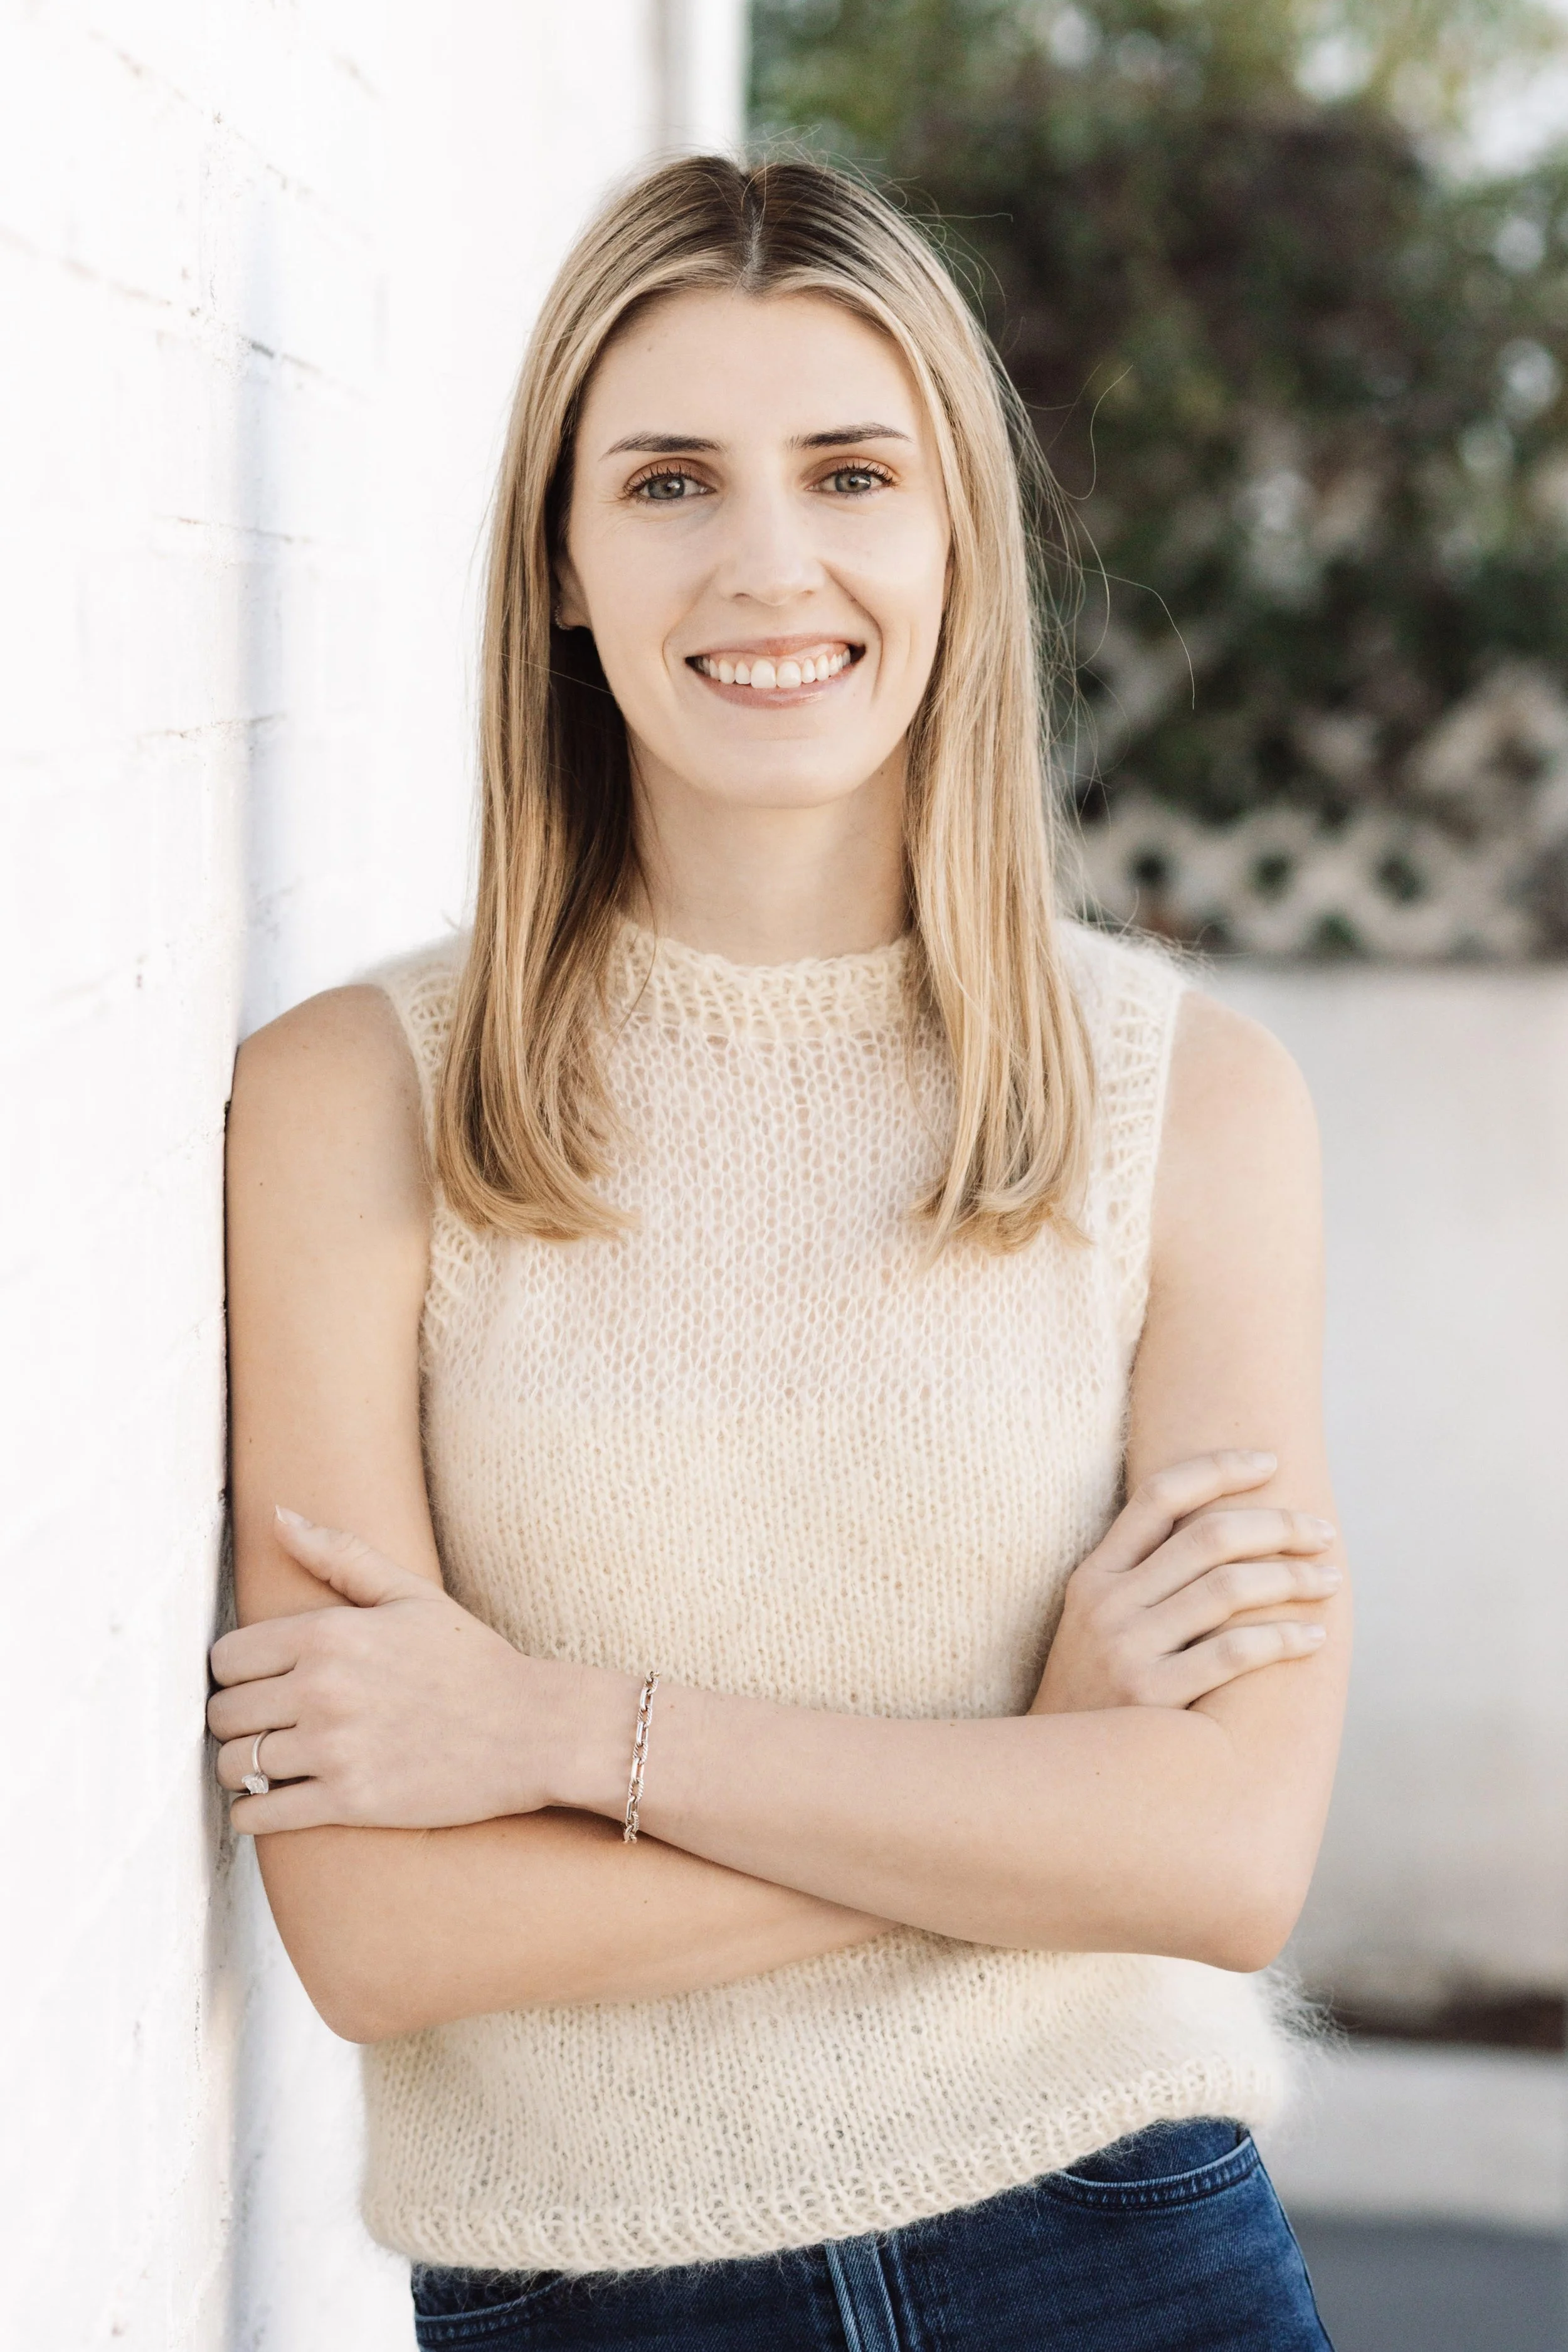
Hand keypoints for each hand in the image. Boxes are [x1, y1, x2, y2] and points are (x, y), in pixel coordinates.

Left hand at [208, 1509, 623, 1833]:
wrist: (531, 1730)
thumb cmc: (470, 1661)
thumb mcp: (410, 1594)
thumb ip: (339, 1554)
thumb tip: (278, 1514)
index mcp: (329, 1633)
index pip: (227, 1657)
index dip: (234, 1672)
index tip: (255, 1682)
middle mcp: (323, 1689)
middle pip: (223, 1713)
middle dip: (236, 1720)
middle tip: (261, 1725)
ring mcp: (335, 1749)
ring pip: (235, 1764)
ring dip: (242, 1767)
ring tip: (266, 1763)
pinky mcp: (350, 1802)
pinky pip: (261, 1815)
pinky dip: (254, 1813)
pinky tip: (271, 1801)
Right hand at [1030, 1452, 1338, 1715]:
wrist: (1053, 1777)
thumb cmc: (1096, 1696)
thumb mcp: (1096, 1626)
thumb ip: (1143, 1580)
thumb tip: (1229, 1533)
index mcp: (1092, 1575)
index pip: (1160, 1495)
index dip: (1219, 1468)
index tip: (1271, 1462)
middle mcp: (1107, 1603)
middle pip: (1207, 1535)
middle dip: (1278, 1525)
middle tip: (1323, 1533)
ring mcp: (1126, 1649)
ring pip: (1229, 1588)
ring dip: (1293, 1577)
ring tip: (1329, 1580)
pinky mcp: (1151, 1698)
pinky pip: (1234, 1652)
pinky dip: (1283, 1638)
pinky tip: (1313, 1638)